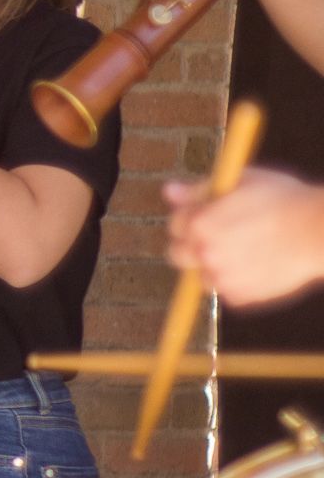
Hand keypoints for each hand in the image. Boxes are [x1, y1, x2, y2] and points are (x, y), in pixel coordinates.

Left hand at [164, 167, 323, 306]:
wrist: (321, 232)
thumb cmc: (284, 200)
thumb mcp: (241, 181)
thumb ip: (199, 189)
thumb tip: (169, 192)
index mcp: (198, 223)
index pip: (174, 225)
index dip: (190, 219)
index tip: (208, 216)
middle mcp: (204, 252)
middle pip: (177, 255)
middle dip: (192, 246)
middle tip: (220, 238)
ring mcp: (221, 277)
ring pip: (202, 275)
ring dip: (214, 266)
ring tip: (246, 252)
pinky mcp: (240, 296)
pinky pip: (227, 291)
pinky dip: (237, 281)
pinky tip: (259, 265)